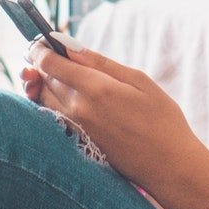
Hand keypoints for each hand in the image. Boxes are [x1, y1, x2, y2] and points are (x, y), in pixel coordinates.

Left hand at [21, 32, 204, 193]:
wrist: (168, 165)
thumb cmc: (161, 119)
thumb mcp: (138, 81)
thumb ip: (101, 63)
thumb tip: (70, 47)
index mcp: (95, 88)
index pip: (49, 64)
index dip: (40, 49)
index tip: (42, 42)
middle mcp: (78, 109)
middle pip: (43, 80)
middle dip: (44, 65)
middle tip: (54, 55)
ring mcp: (75, 129)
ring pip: (44, 100)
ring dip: (45, 85)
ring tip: (63, 75)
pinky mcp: (77, 143)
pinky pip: (53, 117)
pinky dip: (53, 103)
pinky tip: (70, 98)